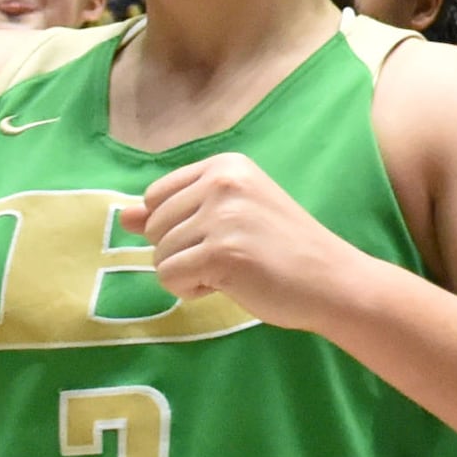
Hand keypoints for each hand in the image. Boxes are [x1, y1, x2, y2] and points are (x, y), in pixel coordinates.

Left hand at [125, 153, 355, 332]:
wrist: (331, 279)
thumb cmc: (283, 249)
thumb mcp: (228, 218)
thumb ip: (176, 213)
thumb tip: (125, 217)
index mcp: (225, 165)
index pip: (156, 196)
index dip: (177, 227)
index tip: (221, 235)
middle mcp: (222, 181)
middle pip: (154, 226)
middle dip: (181, 252)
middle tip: (230, 256)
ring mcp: (222, 215)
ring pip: (159, 255)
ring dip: (188, 273)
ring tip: (234, 270)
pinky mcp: (221, 252)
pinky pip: (170, 277)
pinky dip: (192, 290)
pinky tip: (231, 284)